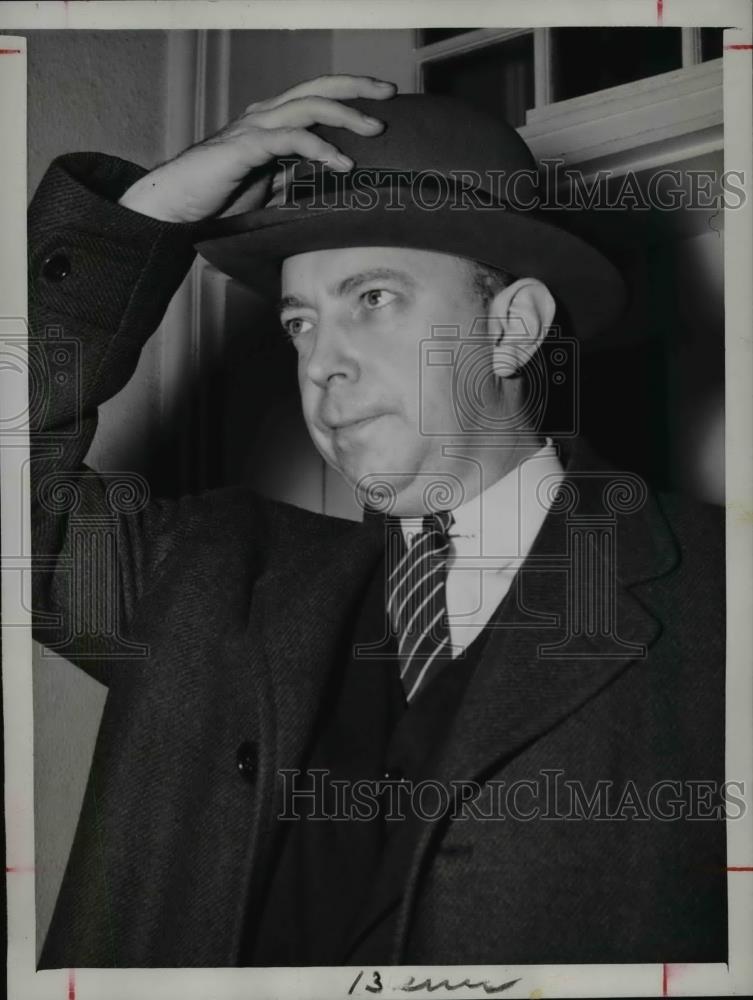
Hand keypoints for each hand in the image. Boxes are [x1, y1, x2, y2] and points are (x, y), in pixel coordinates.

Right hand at [118, 75, 395, 222]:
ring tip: (375, 129)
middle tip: (390, 95)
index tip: (382, 103)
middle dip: (356, 88)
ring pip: (308, 107)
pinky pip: (290, 139)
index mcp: (271, 123)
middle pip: (318, 89)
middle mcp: (264, 117)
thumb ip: (292, 179)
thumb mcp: (266, 189)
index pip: (316, 97)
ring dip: (346, 116)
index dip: (349, 95)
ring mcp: (254, 129)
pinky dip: (319, 149)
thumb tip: (326, 184)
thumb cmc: (217, 200)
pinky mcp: (244, 147)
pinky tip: (342, 163)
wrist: (175, 208)